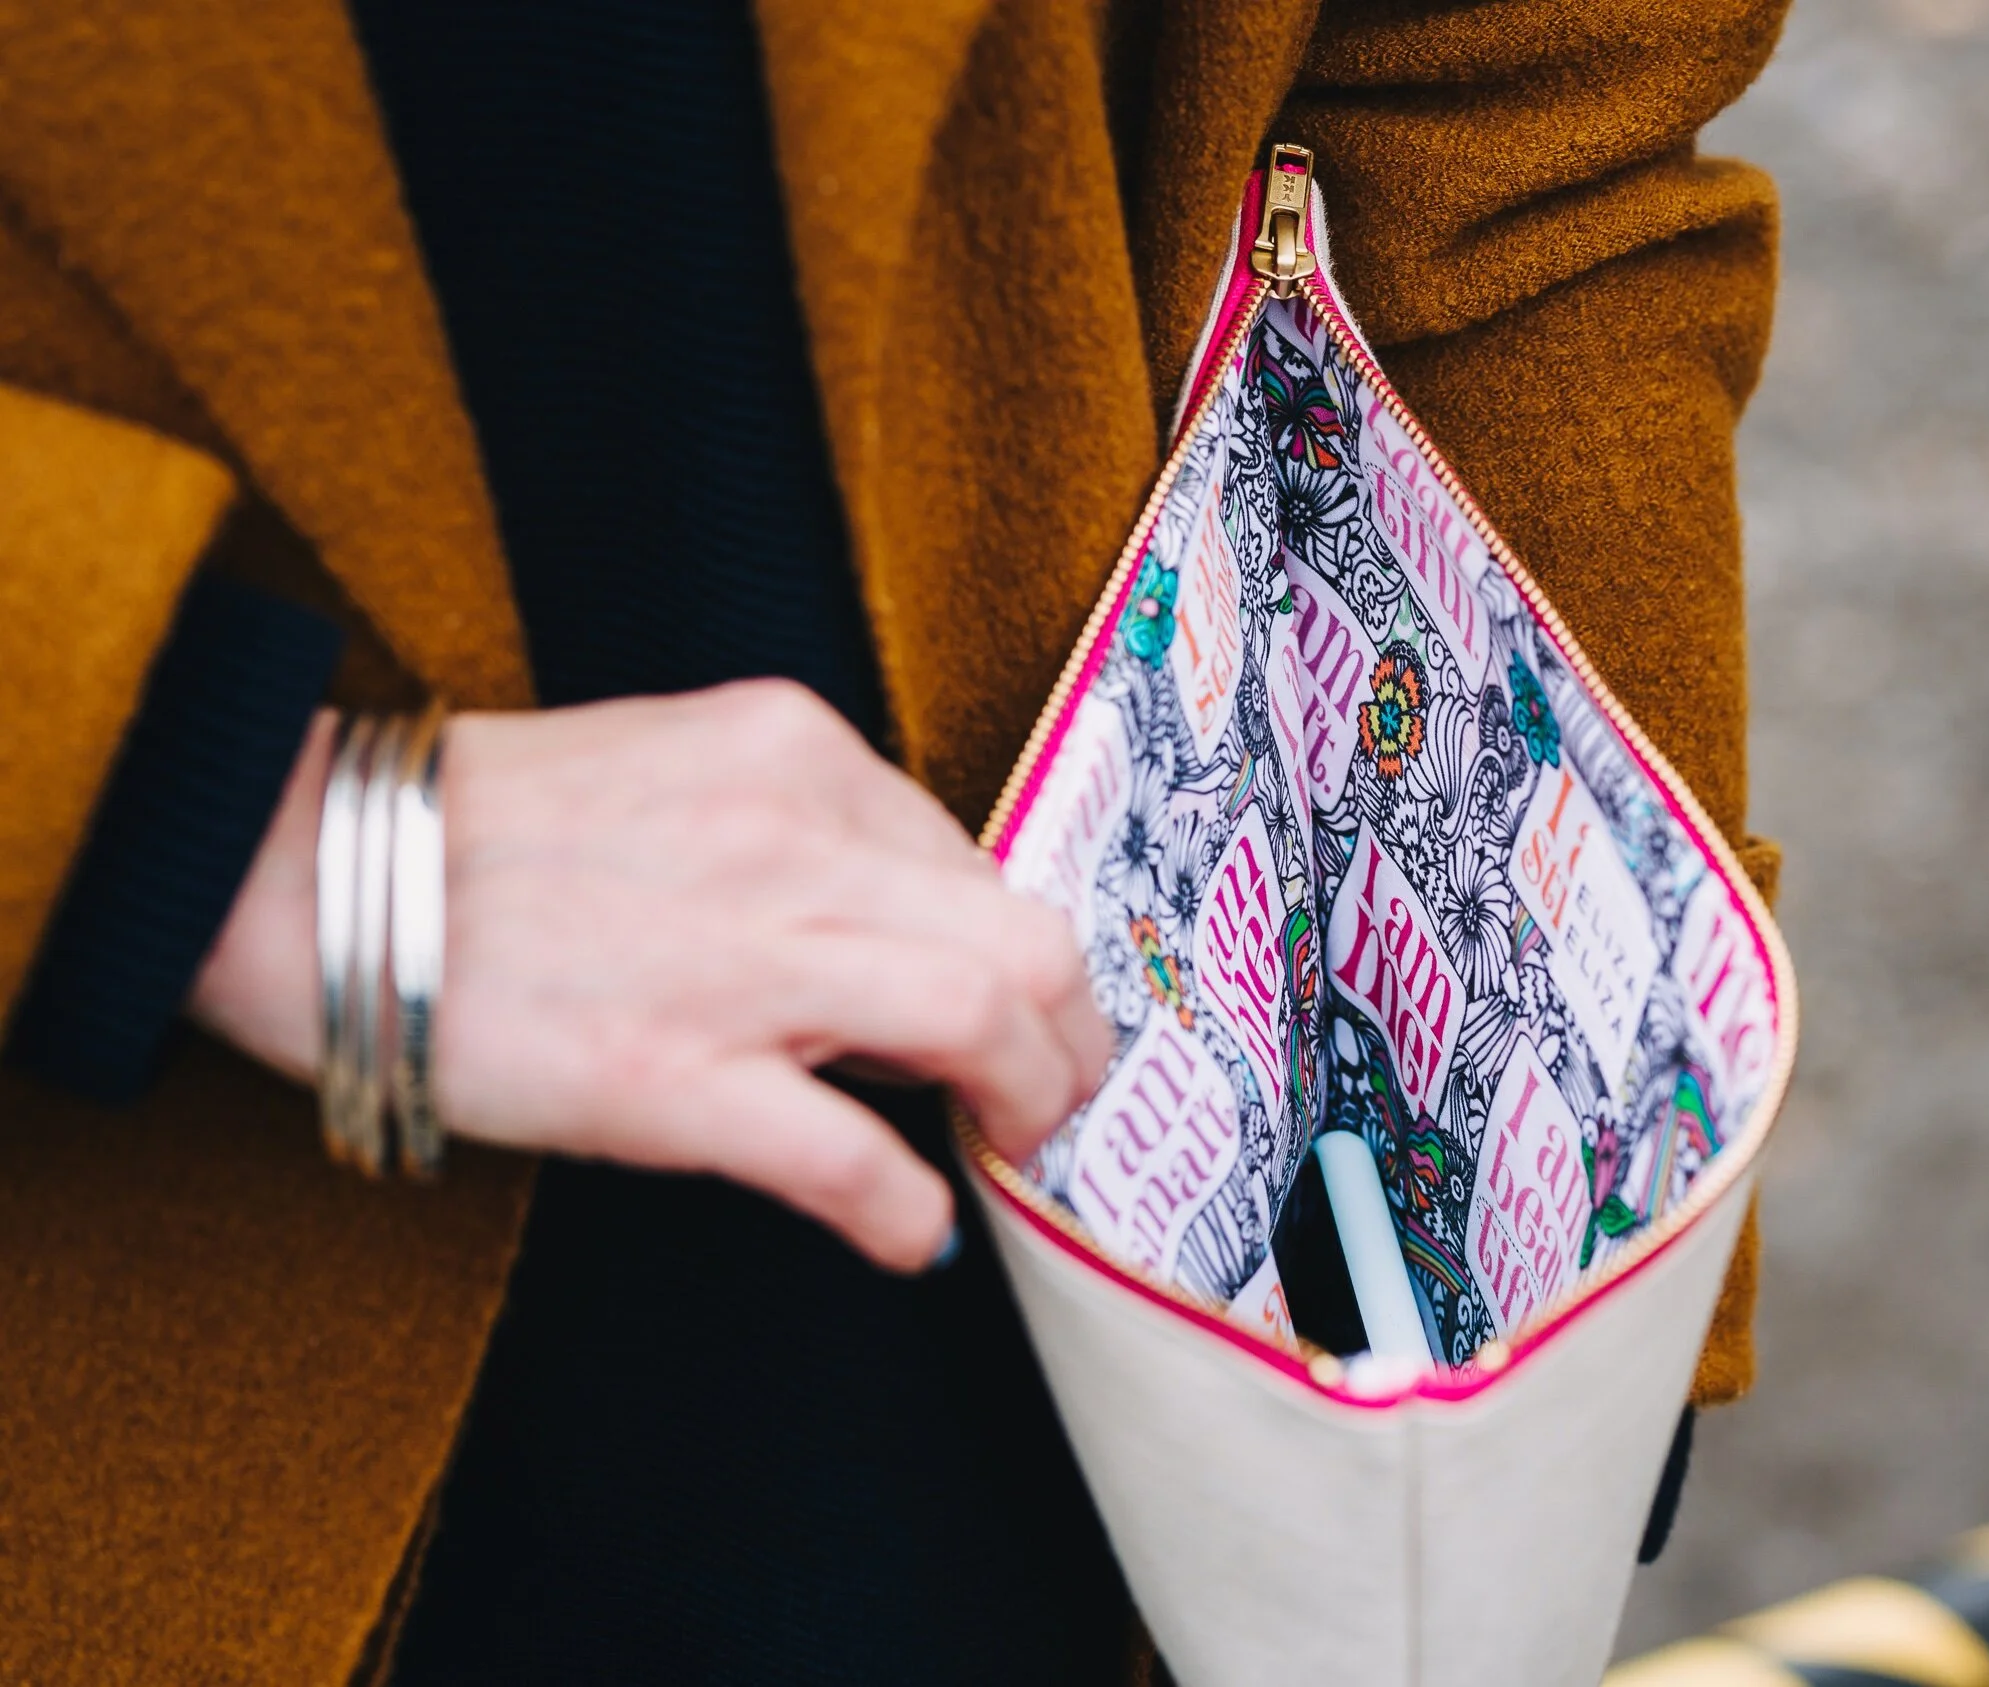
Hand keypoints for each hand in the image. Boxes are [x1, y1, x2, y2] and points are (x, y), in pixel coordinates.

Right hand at [190, 679, 1111, 1270]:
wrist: (315, 870)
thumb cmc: (492, 830)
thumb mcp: (682, 765)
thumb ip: (799, 823)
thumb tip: (907, 921)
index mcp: (796, 751)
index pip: (973, 857)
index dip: (1017, 951)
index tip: (1024, 1009)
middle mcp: (793, 838)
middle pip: (1024, 937)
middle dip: (1074, 1033)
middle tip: (1061, 1093)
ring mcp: (739, 958)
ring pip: (981, 1022)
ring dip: (1032, 1105)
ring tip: (1018, 1148)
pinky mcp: (670, 1076)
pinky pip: (848, 1158)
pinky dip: (909, 1211)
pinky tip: (916, 1237)